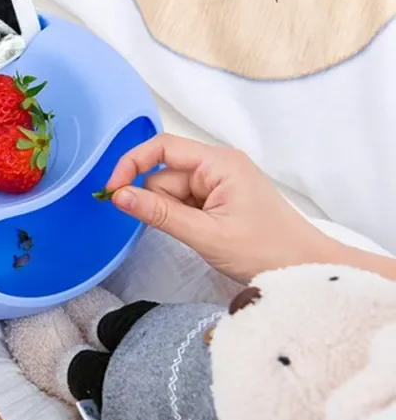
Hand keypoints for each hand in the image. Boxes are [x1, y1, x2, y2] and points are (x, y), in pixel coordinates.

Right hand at [105, 134, 334, 282]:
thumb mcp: (205, 234)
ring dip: (173, 214)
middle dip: (158, 202)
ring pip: (172, 190)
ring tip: (200, 237)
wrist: (308, 272)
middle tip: (179, 231)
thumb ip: (159, 213)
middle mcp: (217, 164)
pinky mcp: (220, 197)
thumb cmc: (265, 251)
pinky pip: (185, 201)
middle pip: (165, 173)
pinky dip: (182, 217)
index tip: (112, 191)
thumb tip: (117, 195)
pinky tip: (200, 234)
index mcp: (218, 162)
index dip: (132, 164)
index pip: (162, 148)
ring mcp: (219, 181)